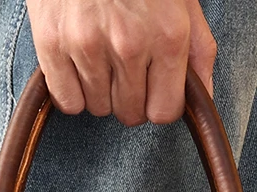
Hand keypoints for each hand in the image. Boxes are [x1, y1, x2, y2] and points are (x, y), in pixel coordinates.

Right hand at [25, 0, 216, 125]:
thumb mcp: (182, 1)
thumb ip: (199, 51)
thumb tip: (203, 97)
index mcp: (167, 36)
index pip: (164, 112)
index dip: (159, 104)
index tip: (153, 91)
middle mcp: (129, 45)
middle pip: (130, 114)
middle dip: (130, 98)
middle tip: (125, 68)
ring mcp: (88, 46)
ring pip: (99, 108)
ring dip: (101, 92)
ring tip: (101, 56)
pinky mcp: (53, 44)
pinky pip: (68, 102)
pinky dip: (73, 92)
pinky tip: (79, 66)